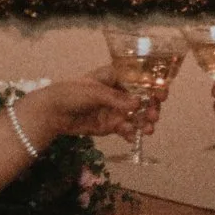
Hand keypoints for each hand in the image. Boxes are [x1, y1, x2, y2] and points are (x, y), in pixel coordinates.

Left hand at [21, 72, 147, 139]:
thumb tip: (138, 104)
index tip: (162, 94)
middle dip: (151, 107)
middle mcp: (119, 93)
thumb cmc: (72, 92)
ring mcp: (115, 110)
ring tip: (148, 130)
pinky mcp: (110, 125)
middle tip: (155, 116)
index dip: (154, 86)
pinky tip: (132, 137)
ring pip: (137, 116)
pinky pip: (126, 129)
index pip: (140, 79)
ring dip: (145, 122)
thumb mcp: (95, 92)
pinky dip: (131, 133)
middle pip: (143, 100)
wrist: (52, 112)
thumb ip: (116, 99)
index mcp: (116, 77)